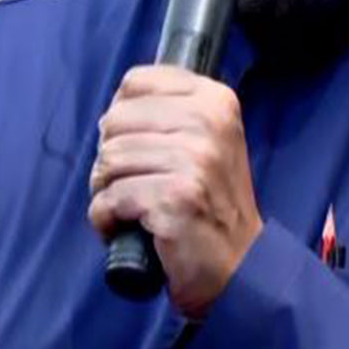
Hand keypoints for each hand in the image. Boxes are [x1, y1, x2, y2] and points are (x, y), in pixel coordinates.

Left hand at [88, 66, 262, 317]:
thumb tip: (111, 112)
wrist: (241, 267)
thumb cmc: (211, 205)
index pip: (136, 82)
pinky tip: (128, 227)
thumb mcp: (207, 142)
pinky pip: (110, 198)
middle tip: (134, 184)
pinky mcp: (174, 198)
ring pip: (108, 160)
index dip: (122, 117)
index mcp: (215, 100)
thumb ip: (168, 115)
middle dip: (111, 158)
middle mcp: (208, 123)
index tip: (137, 146)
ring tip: (132, 207)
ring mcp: (193, 160)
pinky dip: (107, 219)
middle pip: (115, 121)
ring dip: (107, 191)